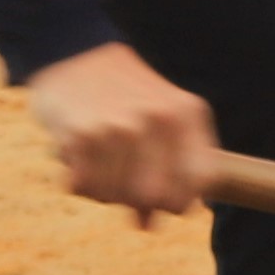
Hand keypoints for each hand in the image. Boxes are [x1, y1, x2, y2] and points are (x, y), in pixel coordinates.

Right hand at [25, 42, 215, 222]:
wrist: (74, 50)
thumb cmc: (123, 94)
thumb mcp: (160, 118)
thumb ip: (167, 169)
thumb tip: (148, 224)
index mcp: (186, 114)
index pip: (200, 181)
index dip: (181, 199)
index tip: (162, 197)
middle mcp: (158, 121)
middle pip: (154, 198)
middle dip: (135, 198)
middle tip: (121, 178)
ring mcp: (120, 128)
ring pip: (114, 197)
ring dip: (101, 187)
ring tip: (98, 158)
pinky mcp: (82, 135)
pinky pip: (83, 187)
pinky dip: (77, 179)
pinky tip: (77, 154)